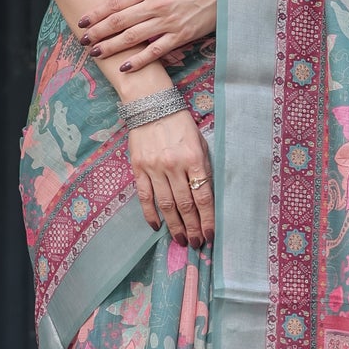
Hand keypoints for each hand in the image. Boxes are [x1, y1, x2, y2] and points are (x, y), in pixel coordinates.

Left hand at [79, 0, 216, 73]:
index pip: (116, 2)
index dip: (97, 13)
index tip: (82, 21)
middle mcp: (155, 5)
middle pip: (120, 21)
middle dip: (99, 32)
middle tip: (83, 41)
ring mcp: (167, 22)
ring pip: (133, 37)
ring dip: (112, 47)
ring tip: (96, 54)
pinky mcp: (180, 36)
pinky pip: (156, 51)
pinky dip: (140, 60)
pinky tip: (125, 67)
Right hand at [127, 109, 213, 246]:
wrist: (150, 104)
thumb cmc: (180, 123)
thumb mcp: (200, 141)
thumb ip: (203, 168)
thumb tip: (205, 198)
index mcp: (194, 158)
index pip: (203, 197)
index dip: (207, 219)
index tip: (210, 235)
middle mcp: (174, 165)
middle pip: (185, 205)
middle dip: (192, 228)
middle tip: (196, 244)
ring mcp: (154, 168)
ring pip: (166, 205)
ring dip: (174, 226)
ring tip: (181, 240)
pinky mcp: (138, 168)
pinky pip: (145, 197)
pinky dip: (151, 214)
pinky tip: (157, 227)